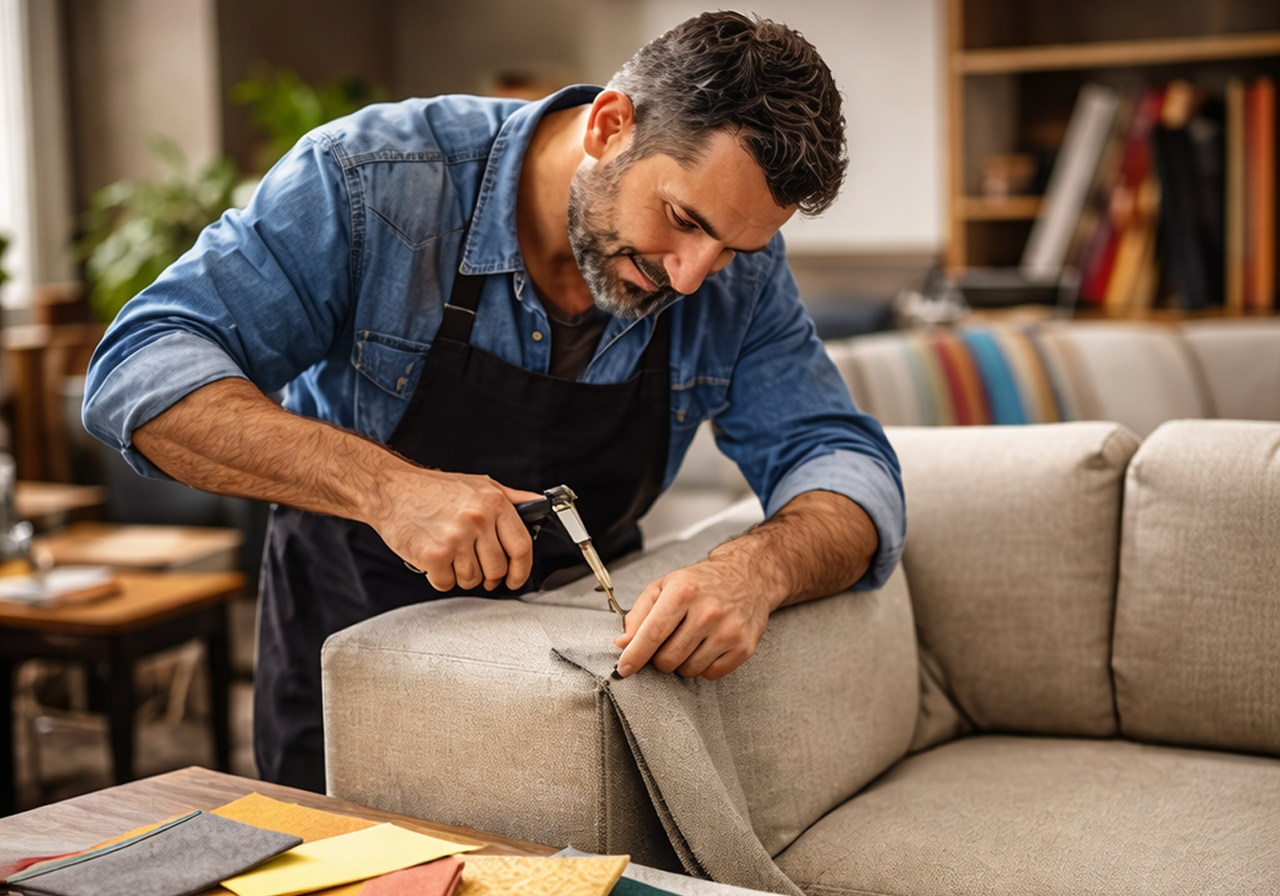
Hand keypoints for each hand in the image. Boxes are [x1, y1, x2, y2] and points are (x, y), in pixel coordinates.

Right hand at [370, 469, 541, 591]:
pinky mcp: (433, 554)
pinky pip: (446, 583)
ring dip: (462, 576)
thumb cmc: (432, 488)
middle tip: (477, 569)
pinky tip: (435, 560)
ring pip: (473, 579)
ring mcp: (455, 538)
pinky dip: (440, 577)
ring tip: (451, 556)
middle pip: (497, 569)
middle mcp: (477, 519)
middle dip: (489, 576)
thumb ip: (512, 498)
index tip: (516, 577)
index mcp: (494, 503)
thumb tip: (539, 506)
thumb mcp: (480, 484)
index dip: (521, 569)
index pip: (522, 546)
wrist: (390, 489)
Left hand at [609, 491, 878, 679]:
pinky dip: (704, 667)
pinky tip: (707, 647)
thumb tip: (621, 645)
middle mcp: (706, 612)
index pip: (647, 637)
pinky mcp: (745, 649)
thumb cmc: (703, 578)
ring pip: (688, 671)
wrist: (758, 572)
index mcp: (682, 591)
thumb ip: (639, 612)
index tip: (622, 670)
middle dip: (657, 659)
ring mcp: (729, 632)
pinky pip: (711, 675)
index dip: (631, 659)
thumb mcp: (667, 583)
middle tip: (660, 647)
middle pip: (666, 660)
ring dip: (681, 662)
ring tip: (687, 641)